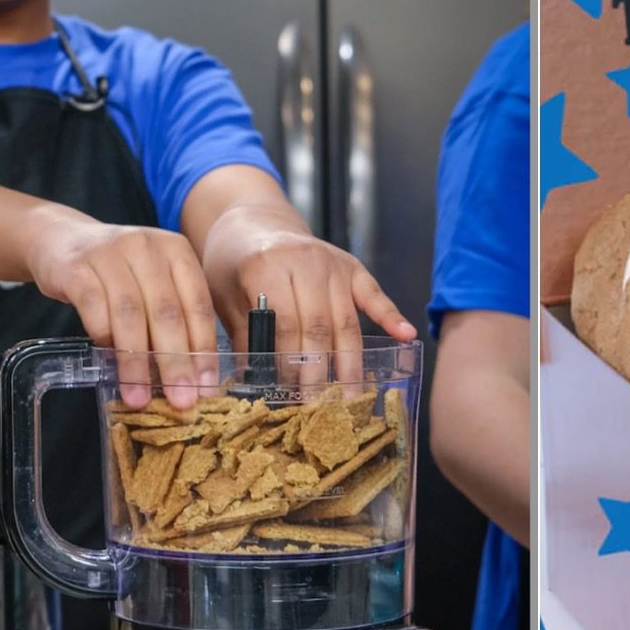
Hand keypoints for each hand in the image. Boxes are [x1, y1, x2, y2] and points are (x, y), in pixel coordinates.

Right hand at [20, 205, 217, 407]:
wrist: (63, 240)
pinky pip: (95, 309)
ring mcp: (111, 253)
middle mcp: (148, 247)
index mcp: (177, 251)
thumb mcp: (153, 281)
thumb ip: (173, 316)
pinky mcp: (77, 267)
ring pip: (131, 316)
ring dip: (137, 363)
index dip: (204, 350)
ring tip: (139, 397)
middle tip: (180, 400)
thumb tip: (191, 378)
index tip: (206, 387)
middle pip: (168, 313)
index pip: (198, 305)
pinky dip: (105, 339)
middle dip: (175, 363)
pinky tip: (110, 365)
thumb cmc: (118, 271)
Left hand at [201, 203, 415, 381]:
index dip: (289, 362)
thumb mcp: (224, 296)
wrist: (252, 222)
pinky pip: (373, 294)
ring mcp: (332, 263)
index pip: (286, 323)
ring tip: (351, 396)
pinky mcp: (351, 266)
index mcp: (267, 266)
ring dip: (350, 362)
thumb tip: (253, 384)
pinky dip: (391, 315)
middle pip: (320, 326)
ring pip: (346, 320)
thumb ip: (242, 335)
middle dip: (320, 371)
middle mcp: (306, 261)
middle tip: (320, 407)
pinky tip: (406, 336)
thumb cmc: (233, 263)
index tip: (289, 393)